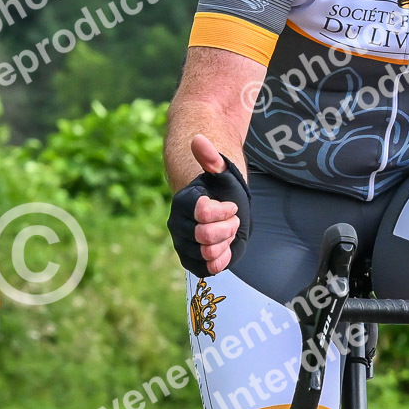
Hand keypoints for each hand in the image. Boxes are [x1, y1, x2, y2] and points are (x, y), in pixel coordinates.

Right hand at [167, 134, 251, 276]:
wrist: (223, 212)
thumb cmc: (224, 191)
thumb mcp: (223, 173)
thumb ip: (212, 159)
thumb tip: (198, 139)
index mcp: (184, 201)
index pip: (205, 213)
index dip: (225, 211)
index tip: (231, 206)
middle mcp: (177, 223)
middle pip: (206, 236)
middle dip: (228, 228)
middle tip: (231, 221)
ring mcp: (182, 243)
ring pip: (208, 253)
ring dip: (226, 243)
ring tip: (226, 232)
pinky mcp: (190, 260)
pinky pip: (208, 268)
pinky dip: (221, 259)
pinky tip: (224, 247)